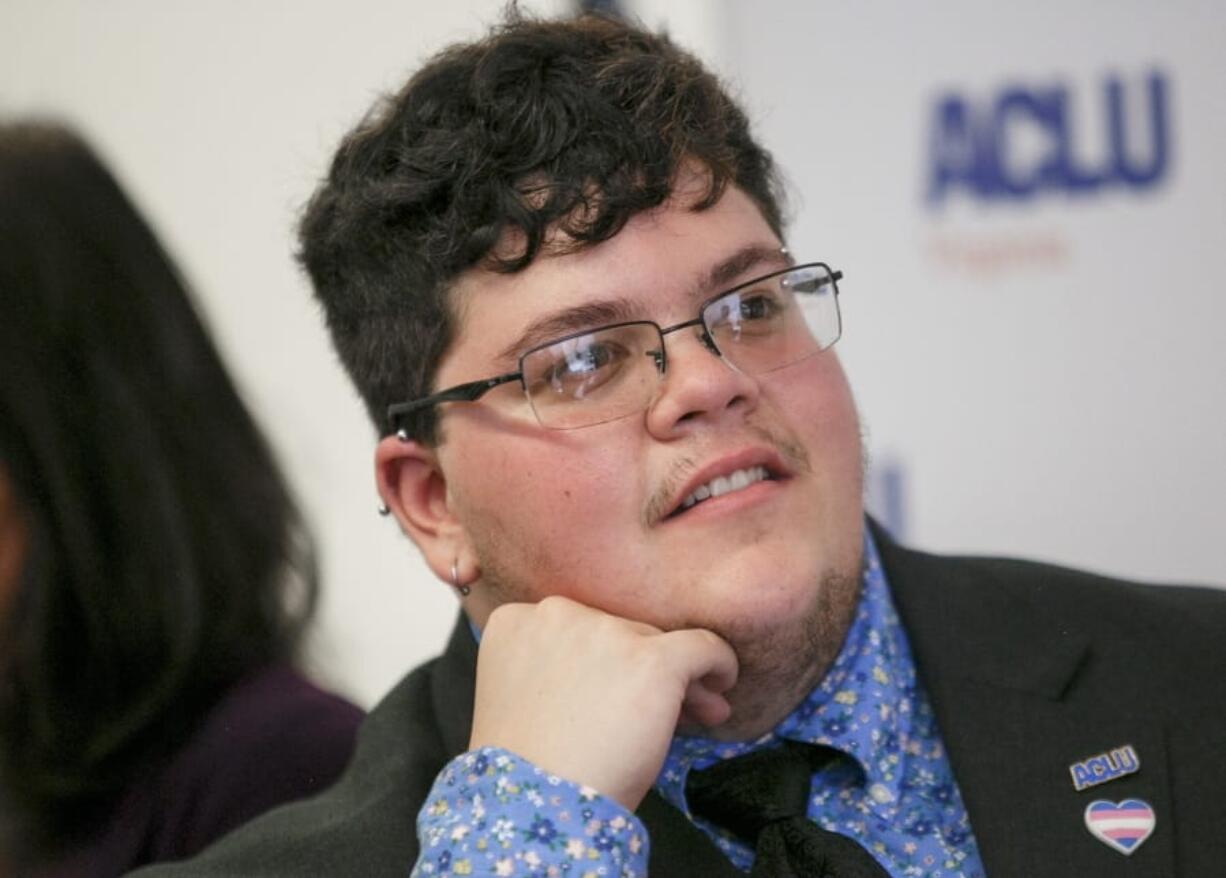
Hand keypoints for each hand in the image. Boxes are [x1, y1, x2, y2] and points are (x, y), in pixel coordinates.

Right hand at [468, 595, 738, 810]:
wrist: (537, 804)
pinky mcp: (651, 658)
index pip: (576, 627)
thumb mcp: (527, 697)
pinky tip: (722, 681)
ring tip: (697, 711)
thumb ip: (562, 668)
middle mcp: (558, 614)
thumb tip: (630, 668)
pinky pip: (702, 645)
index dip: (602, 658)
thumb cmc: (528, 766)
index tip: (615, 691)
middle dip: (642, 668)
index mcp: (518, 622)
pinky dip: (718, 661)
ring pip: (657, 641)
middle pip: (620, 632)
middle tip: (663, 709)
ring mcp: (605, 632)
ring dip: (677, 677)